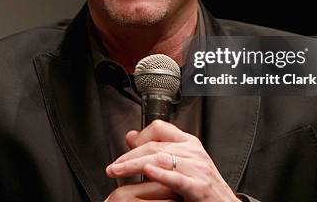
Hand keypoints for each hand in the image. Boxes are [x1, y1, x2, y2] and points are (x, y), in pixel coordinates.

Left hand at [105, 120, 240, 201]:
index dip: (139, 137)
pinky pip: (177, 178)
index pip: (159, 129)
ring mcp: (197, 168)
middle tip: (113, 166)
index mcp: (188, 143)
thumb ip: (158, 149)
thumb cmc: (203, 185)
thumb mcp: (181, 162)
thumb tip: (131, 136)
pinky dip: (161, 174)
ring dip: (135, 165)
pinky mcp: (199, 187)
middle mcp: (193, 152)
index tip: (126, 148)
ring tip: (118, 171)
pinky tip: (148, 172)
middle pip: (154, 146)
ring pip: (160, 159)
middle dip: (129, 156)